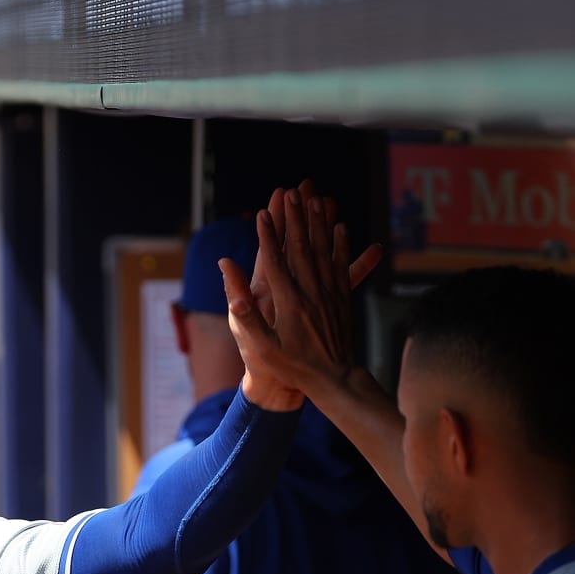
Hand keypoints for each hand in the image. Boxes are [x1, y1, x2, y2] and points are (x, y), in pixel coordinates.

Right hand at [226, 181, 377, 408]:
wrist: (334, 380)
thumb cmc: (292, 368)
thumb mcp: (262, 348)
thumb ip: (246, 317)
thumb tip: (232, 289)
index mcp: (289, 304)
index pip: (275, 263)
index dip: (267, 237)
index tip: (261, 214)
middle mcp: (311, 294)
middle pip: (301, 248)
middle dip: (294, 219)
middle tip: (290, 193)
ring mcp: (329, 294)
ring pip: (323, 251)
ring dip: (318, 223)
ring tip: (314, 198)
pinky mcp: (342, 299)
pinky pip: (341, 265)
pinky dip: (340, 244)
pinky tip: (340, 227)